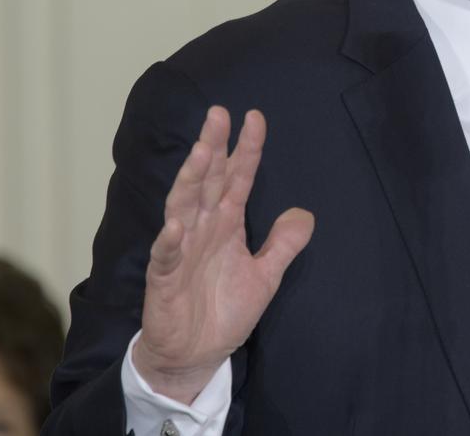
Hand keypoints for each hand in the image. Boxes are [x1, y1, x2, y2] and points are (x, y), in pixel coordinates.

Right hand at [132, 106, 314, 402]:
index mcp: (226, 224)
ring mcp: (181, 251)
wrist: (196, 356)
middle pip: (208, 181)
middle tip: (218, 114)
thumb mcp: (266, 277)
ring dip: (191, 180)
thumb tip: (305, 213)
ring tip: (202, 153)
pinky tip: (175, 224)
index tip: (255, 118)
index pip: (237, 179)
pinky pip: (166, 256)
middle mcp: (202, 229)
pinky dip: (169, 240)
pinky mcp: (165, 280)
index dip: (246, 150)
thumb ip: (283, 245)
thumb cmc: (224, 312)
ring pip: (184, 206)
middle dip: (213, 147)